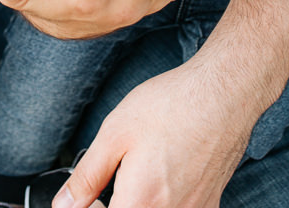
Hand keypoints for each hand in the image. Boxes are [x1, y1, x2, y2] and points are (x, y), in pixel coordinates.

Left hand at [54, 58, 258, 207]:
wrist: (225, 92)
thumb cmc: (172, 106)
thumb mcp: (115, 134)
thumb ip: (87, 177)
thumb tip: (64, 205)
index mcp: (140, 202)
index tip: (88, 198)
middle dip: (115, 206)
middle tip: (111, 185)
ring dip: (139, 203)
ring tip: (137, 178)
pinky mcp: (209, 204)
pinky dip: (164, 202)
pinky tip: (163, 177)